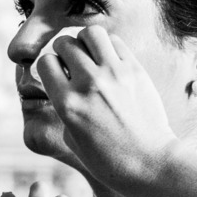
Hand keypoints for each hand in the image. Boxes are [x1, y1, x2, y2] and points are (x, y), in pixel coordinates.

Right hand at [37, 26, 178, 195]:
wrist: (151, 163)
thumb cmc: (109, 160)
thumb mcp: (72, 139)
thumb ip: (63, 108)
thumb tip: (60, 83)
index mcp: (67, 104)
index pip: (45, 62)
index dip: (49, 67)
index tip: (57, 76)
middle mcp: (89, 84)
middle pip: (65, 43)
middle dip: (64, 51)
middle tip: (73, 63)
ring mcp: (114, 75)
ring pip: (91, 33)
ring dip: (86, 40)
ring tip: (90, 54)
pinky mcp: (136, 71)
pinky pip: (116, 41)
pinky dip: (109, 46)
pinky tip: (110, 60)